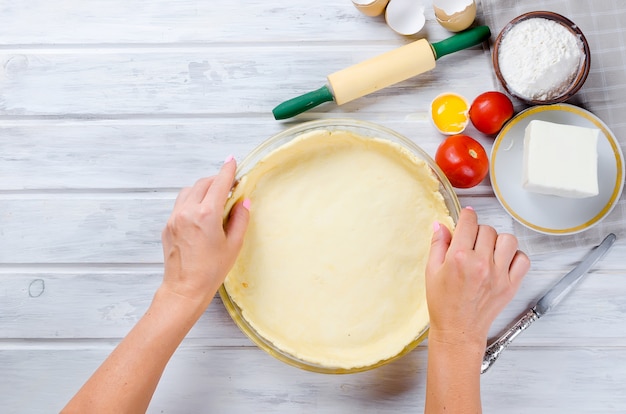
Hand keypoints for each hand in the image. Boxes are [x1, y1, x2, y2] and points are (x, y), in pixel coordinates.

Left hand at [160, 157, 249, 308]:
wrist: (184, 289)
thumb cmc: (211, 270)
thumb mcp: (234, 245)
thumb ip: (240, 219)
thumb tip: (243, 201)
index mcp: (207, 215)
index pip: (219, 184)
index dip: (227, 170)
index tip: (232, 161)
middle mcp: (187, 212)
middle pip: (203, 183)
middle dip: (216, 180)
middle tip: (229, 186)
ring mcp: (174, 218)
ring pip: (189, 191)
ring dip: (203, 189)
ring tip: (215, 199)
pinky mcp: (167, 226)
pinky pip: (180, 204)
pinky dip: (192, 201)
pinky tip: (201, 213)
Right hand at [426, 207, 529, 346]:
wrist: (458, 330)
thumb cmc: (443, 304)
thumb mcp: (431, 271)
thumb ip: (437, 245)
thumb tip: (440, 225)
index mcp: (459, 258)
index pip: (468, 222)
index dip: (467, 215)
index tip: (467, 216)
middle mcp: (480, 264)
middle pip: (486, 229)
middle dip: (477, 232)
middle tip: (471, 242)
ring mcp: (498, 275)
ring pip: (507, 240)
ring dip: (497, 241)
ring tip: (488, 250)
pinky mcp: (510, 285)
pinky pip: (522, 259)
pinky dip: (515, 256)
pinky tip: (502, 261)